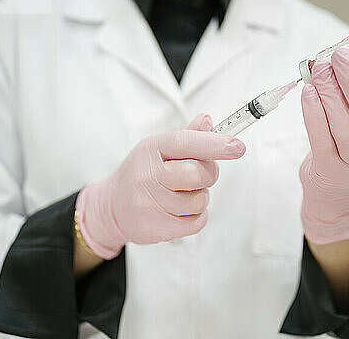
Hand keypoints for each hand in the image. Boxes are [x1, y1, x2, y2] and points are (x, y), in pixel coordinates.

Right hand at [76, 114, 245, 258]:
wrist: (111, 207)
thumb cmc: (142, 174)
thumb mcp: (158, 149)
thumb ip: (188, 136)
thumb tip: (208, 120)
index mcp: (152, 148)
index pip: (187, 142)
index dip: (215, 144)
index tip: (237, 147)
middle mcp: (149, 174)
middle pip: (196, 174)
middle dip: (208, 174)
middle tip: (201, 175)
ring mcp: (151, 202)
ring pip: (199, 200)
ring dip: (200, 197)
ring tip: (183, 193)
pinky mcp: (157, 227)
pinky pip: (196, 222)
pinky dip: (197, 216)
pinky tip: (182, 210)